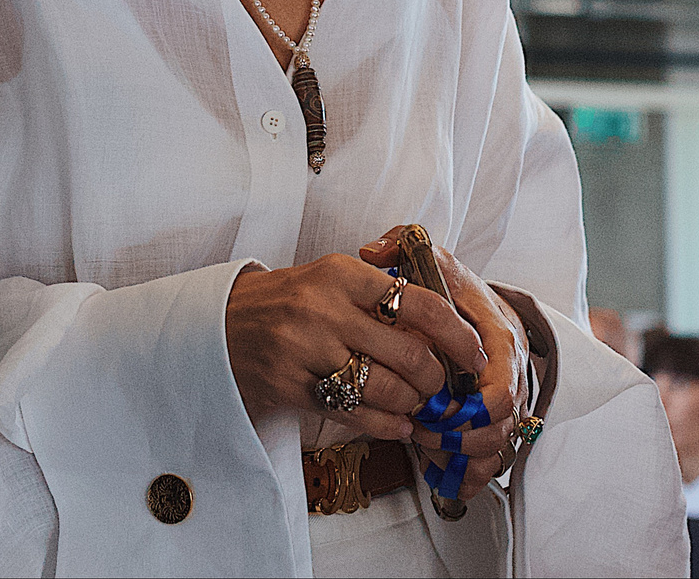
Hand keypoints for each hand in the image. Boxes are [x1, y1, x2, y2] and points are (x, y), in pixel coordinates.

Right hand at [226, 255, 488, 442]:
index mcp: (344, 274)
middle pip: (409, 354)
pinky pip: (353, 413)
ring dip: (412, 404)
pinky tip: (399, 424)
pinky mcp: (291, 386)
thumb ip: (383, 295)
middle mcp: (326, 309)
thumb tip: (445, 330)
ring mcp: (306, 349)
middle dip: (437, 379)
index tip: (476, 353)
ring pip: (384, 388)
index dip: (458, 335)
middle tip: (444, 387)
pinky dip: (386, 423)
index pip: (421, 304)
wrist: (222, 322)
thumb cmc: (292, 300)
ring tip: (418, 405)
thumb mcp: (334, 279)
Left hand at [358, 228, 530, 495]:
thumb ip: (405, 247)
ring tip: (423, 444)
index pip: (502, 383)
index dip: (472, 404)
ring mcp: (504, 400)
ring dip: (460, 454)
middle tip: (421, 429)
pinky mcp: (492, 420)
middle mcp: (510, 372)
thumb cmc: (453, 288)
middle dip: (460, 435)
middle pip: (501, 424)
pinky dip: (469, 475)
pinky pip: (490, 460)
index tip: (434, 404)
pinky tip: (444, 480)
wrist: (476, 306)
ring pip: (497, 447)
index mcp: (500, 336)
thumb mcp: (432, 258)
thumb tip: (373, 251)